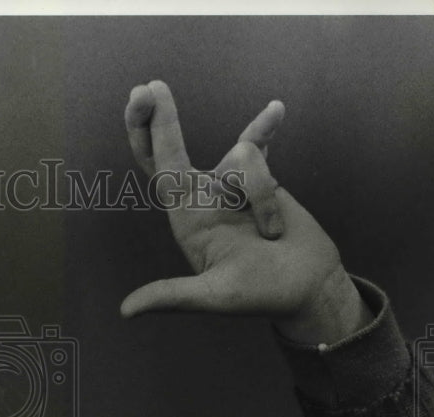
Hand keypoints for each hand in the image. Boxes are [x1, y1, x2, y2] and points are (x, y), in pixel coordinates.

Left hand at [121, 81, 371, 344]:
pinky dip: (265, 128)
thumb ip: (172, 296)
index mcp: (187, 219)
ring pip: (244, 156)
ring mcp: (231, 187)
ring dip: (264, 194)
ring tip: (272, 234)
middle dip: (160, 119)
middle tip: (148, 87)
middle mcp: (203, 198)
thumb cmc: (262, 296)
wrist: (307, 290)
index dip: (148, 135)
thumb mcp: (214, 298)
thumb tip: (126, 311)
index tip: (142, 98)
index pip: (160, 169)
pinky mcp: (261, 180)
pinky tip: (276, 110)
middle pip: (172, 147)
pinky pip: (260, 146)